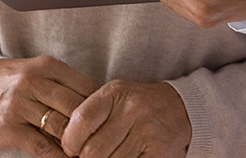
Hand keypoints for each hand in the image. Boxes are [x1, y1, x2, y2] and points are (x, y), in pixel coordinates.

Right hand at [0, 56, 96, 157]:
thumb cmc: (14, 79)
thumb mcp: (39, 70)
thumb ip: (64, 83)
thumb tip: (95, 102)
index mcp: (46, 66)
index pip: (83, 86)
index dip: (98, 105)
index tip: (108, 118)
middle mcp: (34, 83)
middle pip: (74, 107)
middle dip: (90, 125)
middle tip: (102, 136)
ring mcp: (20, 107)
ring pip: (60, 127)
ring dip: (76, 142)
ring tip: (87, 148)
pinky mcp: (10, 129)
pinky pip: (41, 146)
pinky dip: (58, 155)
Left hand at [61, 80, 190, 157]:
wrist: (180, 108)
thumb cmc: (138, 106)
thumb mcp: (115, 99)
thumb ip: (90, 116)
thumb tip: (64, 147)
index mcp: (116, 93)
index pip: (81, 121)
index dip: (70, 141)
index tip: (72, 147)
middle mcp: (132, 110)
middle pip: (92, 151)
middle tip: (94, 154)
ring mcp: (147, 132)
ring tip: (113, 153)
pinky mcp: (158, 153)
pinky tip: (128, 156)